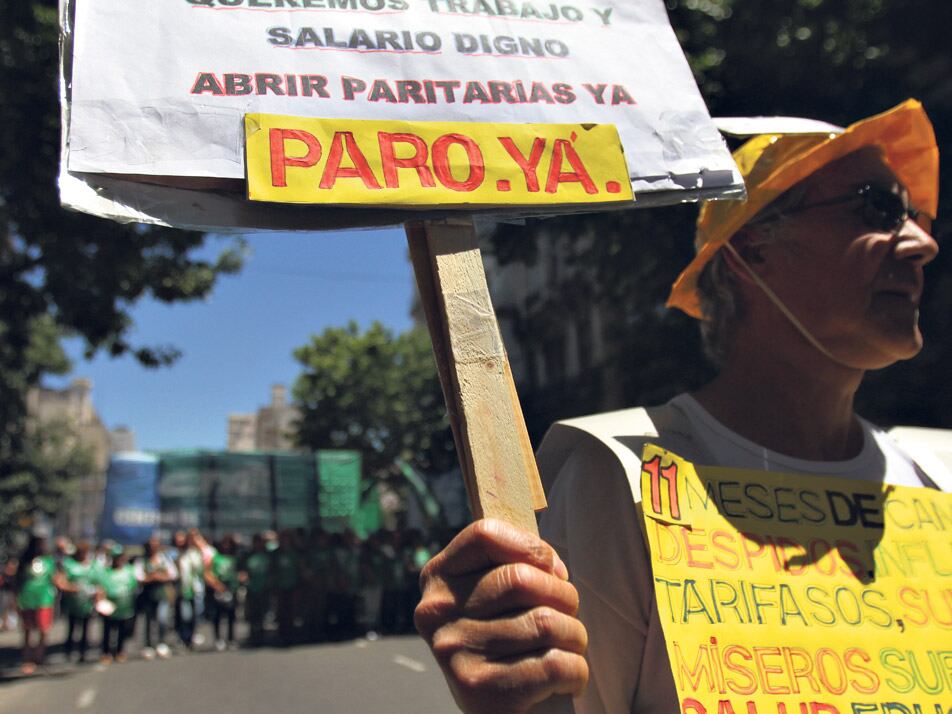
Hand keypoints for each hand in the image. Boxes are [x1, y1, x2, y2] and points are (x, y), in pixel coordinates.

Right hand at [415, 519, 587, 713]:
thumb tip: (551, 564)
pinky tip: (568, 677)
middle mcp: (436, 613)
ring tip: (569, 646)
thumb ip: (507, 568)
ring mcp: (455, 652)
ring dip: (575, 635)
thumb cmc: (504, 644)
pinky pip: (555, 664)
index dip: (531, 545)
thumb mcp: (488, 599)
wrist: (496, 713)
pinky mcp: (481, 691)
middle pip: (521, 579)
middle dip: (564, 596)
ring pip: (545, 622)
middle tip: (568, 614)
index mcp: (437, 579)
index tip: (553, 569)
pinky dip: (576, 671)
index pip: (484, 535)